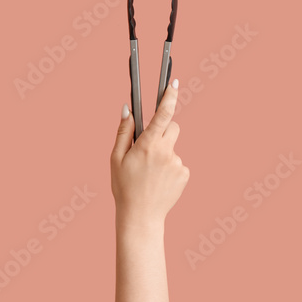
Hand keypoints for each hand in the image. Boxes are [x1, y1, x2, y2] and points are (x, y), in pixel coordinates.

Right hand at [111, 80, 189, 230]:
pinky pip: (178, 162)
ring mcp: (178, 163)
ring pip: (173, 147)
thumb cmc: (124, 187)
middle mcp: (166, 152)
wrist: (141, 217)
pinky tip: (159, 181)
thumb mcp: (116, 159)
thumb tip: (128, 110)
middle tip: (149, 145)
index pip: (163, 115)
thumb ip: (124, 132)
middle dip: (163, 130)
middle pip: (172, 127)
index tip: (175, 83)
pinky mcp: (185, 174)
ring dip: (164, 152)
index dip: (170, 97)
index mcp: (148, 146)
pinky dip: (169, 167)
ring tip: (150, 172)